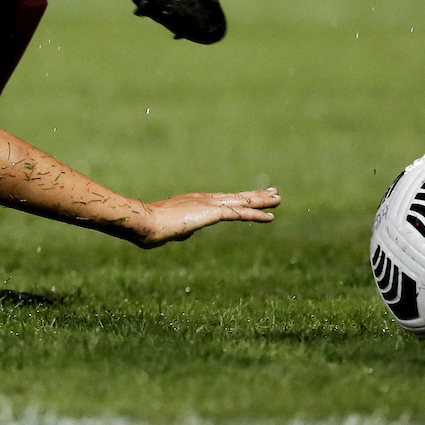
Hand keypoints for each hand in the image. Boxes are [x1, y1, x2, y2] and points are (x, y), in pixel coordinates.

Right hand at [132, 187, 280, 247]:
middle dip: (256, 195)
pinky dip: (256, 215)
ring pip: (242, 202)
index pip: (223, 200)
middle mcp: (204, 199)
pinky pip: (239, 214)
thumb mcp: (168, 230)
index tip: (251, 197)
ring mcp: (209, 204)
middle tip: (274, 191)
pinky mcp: (212, 213)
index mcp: (194, 202)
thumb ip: (180, 230)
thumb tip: (186, 233)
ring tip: (279, 198)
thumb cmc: (150, 228)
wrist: (145, 222)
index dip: (239, 198)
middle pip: (237, 196)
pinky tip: (270, 217)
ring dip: (262, 201)